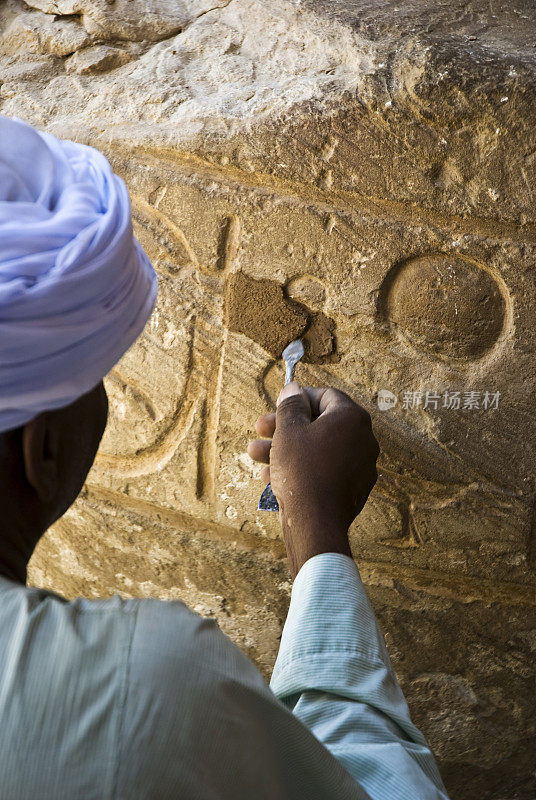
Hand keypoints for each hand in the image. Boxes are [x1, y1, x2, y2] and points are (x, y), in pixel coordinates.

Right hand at [248, 383, 378, 577]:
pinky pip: (324, 470)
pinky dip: (300, 468)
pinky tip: (271, 476)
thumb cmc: (302, 470)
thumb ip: (290, 405)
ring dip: (285, 448)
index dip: (298, 397)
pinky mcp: (352, 488)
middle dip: (285, 426)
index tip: (277, 405)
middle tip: (260, 429)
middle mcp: (363, 439)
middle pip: (319, 423)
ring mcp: (360, 466)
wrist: (315, 522)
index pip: (325, 395)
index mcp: (352, 418)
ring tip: (255, 455)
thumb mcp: (288, 430)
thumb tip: (293, 389)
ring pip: (317, 449)